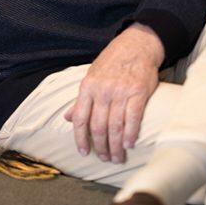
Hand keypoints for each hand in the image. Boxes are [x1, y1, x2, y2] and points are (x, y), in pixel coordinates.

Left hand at [63, 24, 163, 162]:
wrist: (135, 45)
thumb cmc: (111, 63)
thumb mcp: (91, 77)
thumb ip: (80, 100)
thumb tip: (67, 118)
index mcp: (87, 88)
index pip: (80, 118)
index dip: (80, 138)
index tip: (84, 152)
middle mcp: (102, 91)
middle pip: (98, 127)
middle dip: (101, 147)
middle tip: (105, 159)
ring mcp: (121, 92)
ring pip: (115, 126)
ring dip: (116, 146)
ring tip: (118, 157)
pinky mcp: (138, 93)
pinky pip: (133, 118)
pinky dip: (131, 134)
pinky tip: (130, 145)